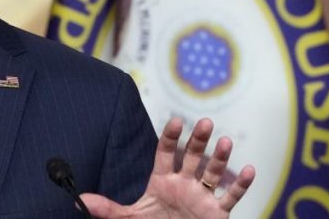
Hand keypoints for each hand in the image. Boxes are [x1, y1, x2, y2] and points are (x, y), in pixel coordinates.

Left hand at [82, 117, 254, 218]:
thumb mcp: (130, 218)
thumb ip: (108, 208)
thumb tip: (79, 200)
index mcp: (163, 181)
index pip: (165, 154)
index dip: (171, 137)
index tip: (177, 120)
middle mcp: (184, 184)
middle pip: (192, 157)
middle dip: (198, 140)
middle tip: (205, 122)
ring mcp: (202, 197)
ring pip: (213, 173)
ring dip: (220, 158)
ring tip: (226, 141)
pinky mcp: (217, 213)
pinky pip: (231, 196)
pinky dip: (241, 184)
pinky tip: (249, 170)